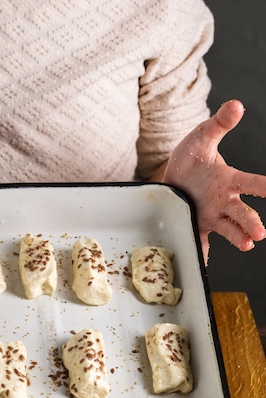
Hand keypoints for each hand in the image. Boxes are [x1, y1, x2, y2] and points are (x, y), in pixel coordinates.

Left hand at [163, 100, 265, 263]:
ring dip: (238, 238)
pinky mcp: (195, 225)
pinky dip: (203, 252)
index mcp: (229, 181)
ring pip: (228, 228)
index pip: (252, 183)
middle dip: (251, 223)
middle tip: (260, 233)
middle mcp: (224, 201)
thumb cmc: (192, 159)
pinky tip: (204, 262)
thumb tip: (236, 105)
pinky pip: (201, 240)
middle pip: (242, 213)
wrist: (170, 178)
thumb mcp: (202, 138)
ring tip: (247, 245)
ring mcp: (210, 215)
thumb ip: (219, 124)